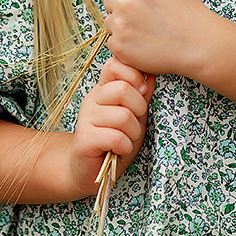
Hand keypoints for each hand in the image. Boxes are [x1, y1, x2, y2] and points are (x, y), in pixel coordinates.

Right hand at [67, 56, 154, 196]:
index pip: (115, 65)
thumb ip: (141, 96)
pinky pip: (115, 137)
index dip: (134, 76)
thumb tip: (151, 76)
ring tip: (126, 140)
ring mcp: (86, 118)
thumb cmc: (114, 141)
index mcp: (103, 89)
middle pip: (123, 89)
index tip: (141, 92)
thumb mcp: (133, 116)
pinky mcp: (85, 139)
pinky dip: (125, 147)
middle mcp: (92, 99)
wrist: (88, 170)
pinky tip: (119, 150)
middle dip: (139, 109)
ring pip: (123, 116)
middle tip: (134, 123)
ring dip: (133, 133)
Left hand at [101, 0, 218, 76]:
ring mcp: (120, 25)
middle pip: (108, 1)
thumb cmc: (190, 11)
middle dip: (120, 6)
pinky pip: (113, 42)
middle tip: (140, 15)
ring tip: (145, 30)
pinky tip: (143, 43)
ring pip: (110, 22)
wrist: (198, 43)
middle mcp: (124, 1)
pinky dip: (125, 44)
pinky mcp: (120, 46)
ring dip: (122, 26)